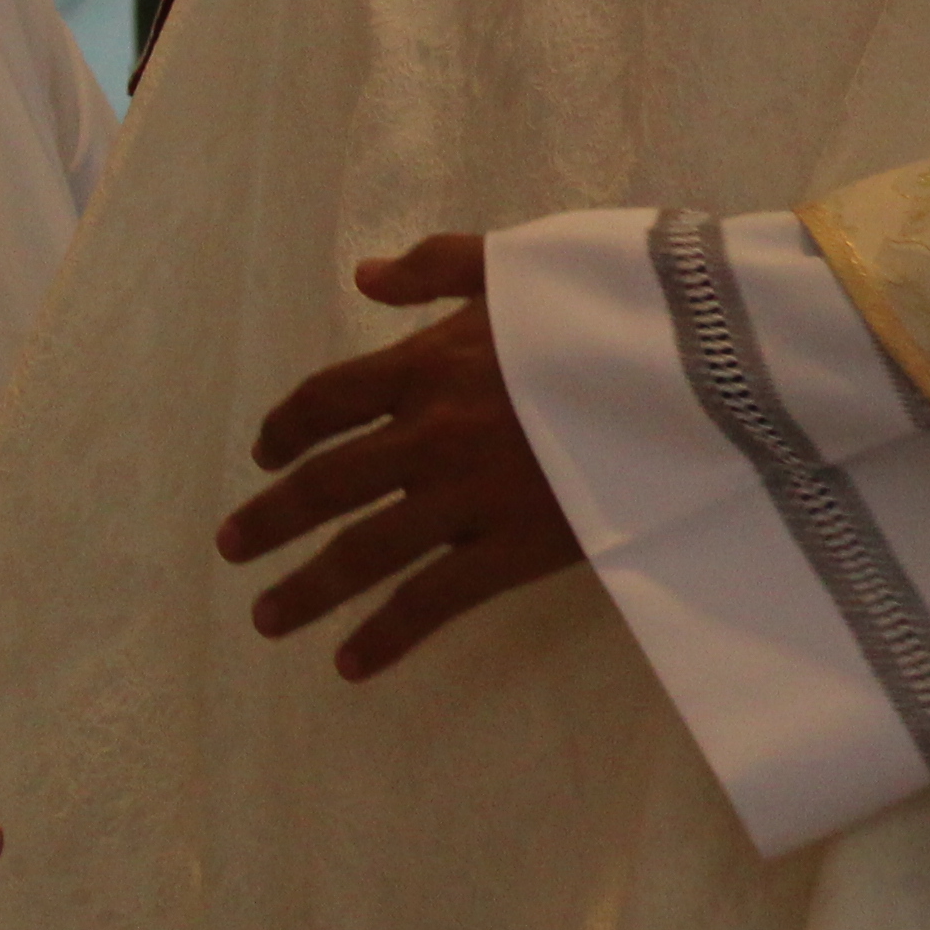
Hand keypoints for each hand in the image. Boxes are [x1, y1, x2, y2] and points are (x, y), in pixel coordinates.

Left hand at [217, 234, 582, 678]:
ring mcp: (469, 496)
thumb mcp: (522, 265)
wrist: (699, 370)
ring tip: (265, 618)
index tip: (262, 455)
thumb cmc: (613, 309)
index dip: (284, 429)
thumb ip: (438, 267)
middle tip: (231, 548)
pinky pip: (434, 600)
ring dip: (306, 588)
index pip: (327, 400)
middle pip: (326, 482)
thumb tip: (363, 278)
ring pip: (364, 551)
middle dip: (270, 519)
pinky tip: (350, 664)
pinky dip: (387, 636)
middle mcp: (432, 432)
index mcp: (429, 363)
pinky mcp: (515, 548)